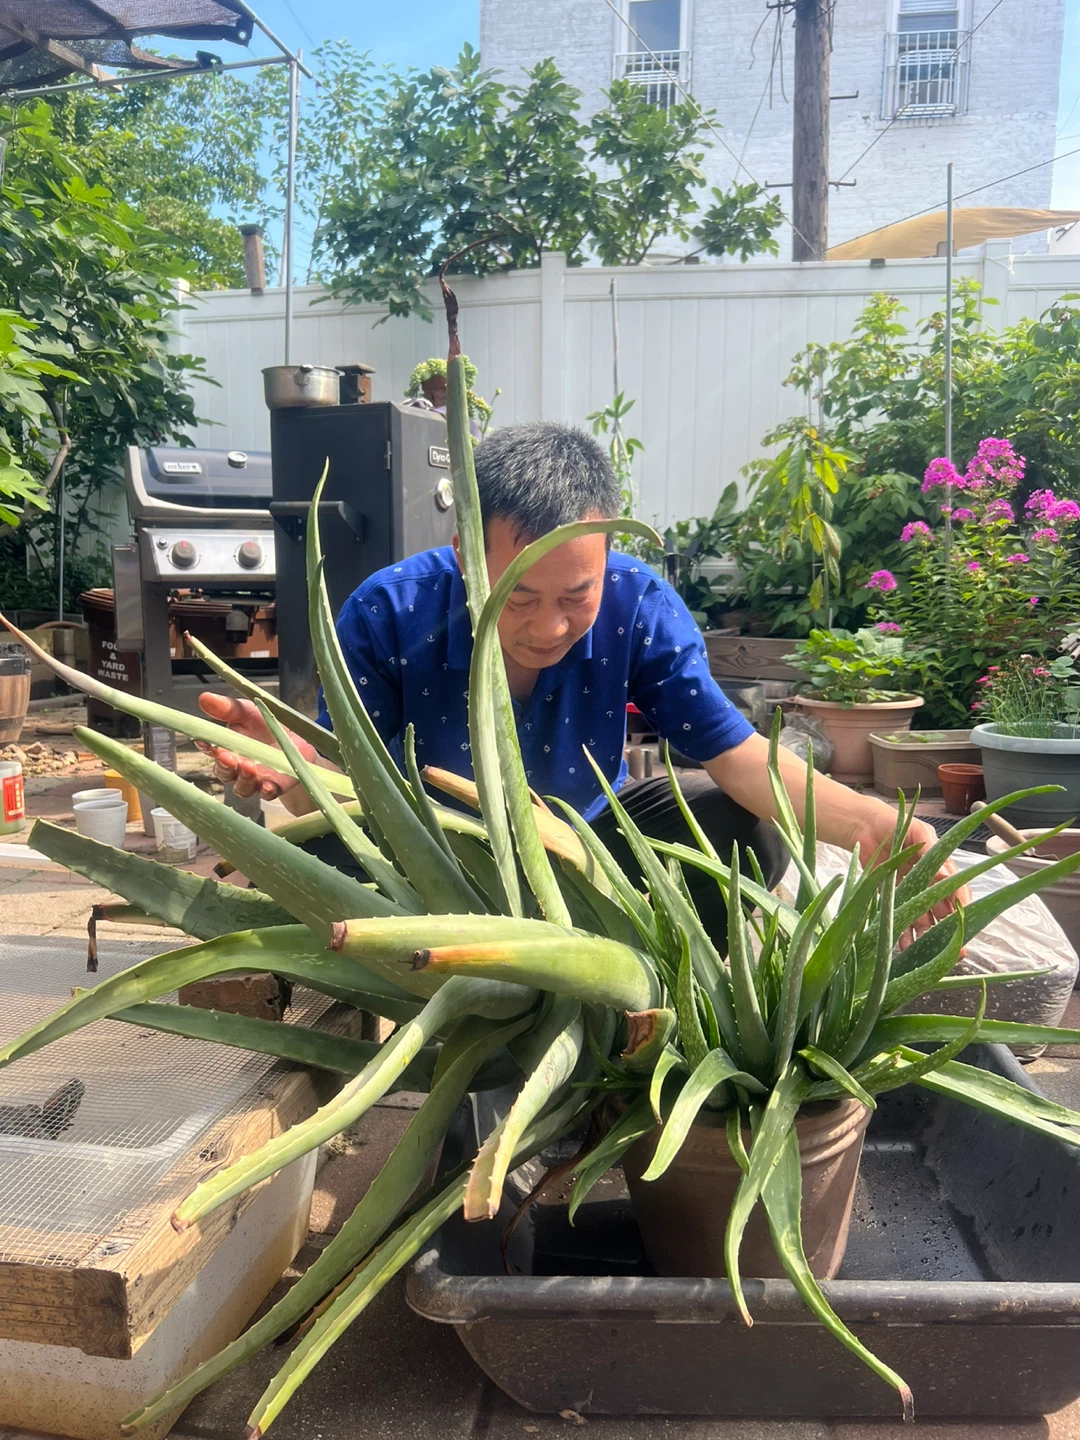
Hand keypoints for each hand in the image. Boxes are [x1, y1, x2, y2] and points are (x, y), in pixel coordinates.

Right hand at [196, 692, 315, 800]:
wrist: (297, 741)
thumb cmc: (265, 727)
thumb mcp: (248, 711)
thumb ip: (228, 708)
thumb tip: (204, 698)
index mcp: (226, 748)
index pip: (211, 750)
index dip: (206, 746)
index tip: (203, 741)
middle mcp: (236, 768)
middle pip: (224, 772)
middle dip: (224, 765)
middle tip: (227, 756)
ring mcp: (255, 781)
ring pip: (242, 787)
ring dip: (244, 778)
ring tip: (248, 766)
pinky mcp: (274, 787)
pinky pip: (268, 793)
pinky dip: (267, 790)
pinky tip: (268, 786)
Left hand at [850, 808, 971, 951]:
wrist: (865, 826)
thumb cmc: (895, 822)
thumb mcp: (916, 832)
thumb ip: (929, 851)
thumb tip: (944, 873)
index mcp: (940, 867)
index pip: (957, 891)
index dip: (962, 906)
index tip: (965, 921)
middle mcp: (928, 883)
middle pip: (944, 912)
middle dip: (950, 932)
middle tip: (958, 953)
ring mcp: (910, 892)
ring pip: (923, 919)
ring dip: (926, 938)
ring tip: (928, 957)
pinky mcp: (891, 897)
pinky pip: (899, 918)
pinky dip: (902, 934)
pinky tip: (904, 948)